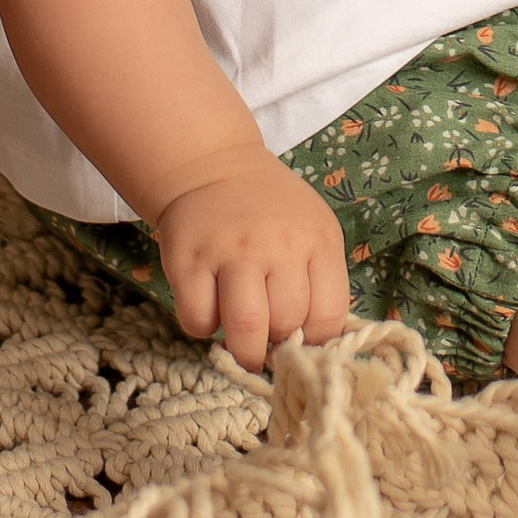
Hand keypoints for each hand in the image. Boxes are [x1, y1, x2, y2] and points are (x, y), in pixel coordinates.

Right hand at [151, 150, 350, 371]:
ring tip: (243, 343)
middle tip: (267, 335)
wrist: (214, 169)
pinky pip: (199, 320)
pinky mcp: (188, 260)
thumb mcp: (312, 231)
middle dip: (277, 343)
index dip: (315, 341)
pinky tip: (210, 306)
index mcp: (317, 239)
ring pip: (245, 328)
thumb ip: (320, 281)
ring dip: (244, 349)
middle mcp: (277, 243)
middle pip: (285, 324)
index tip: (300, 340)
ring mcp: (231, 250)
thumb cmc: (271, 212)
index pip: (329, 316)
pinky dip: (204, 327)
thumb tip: (312, 347)